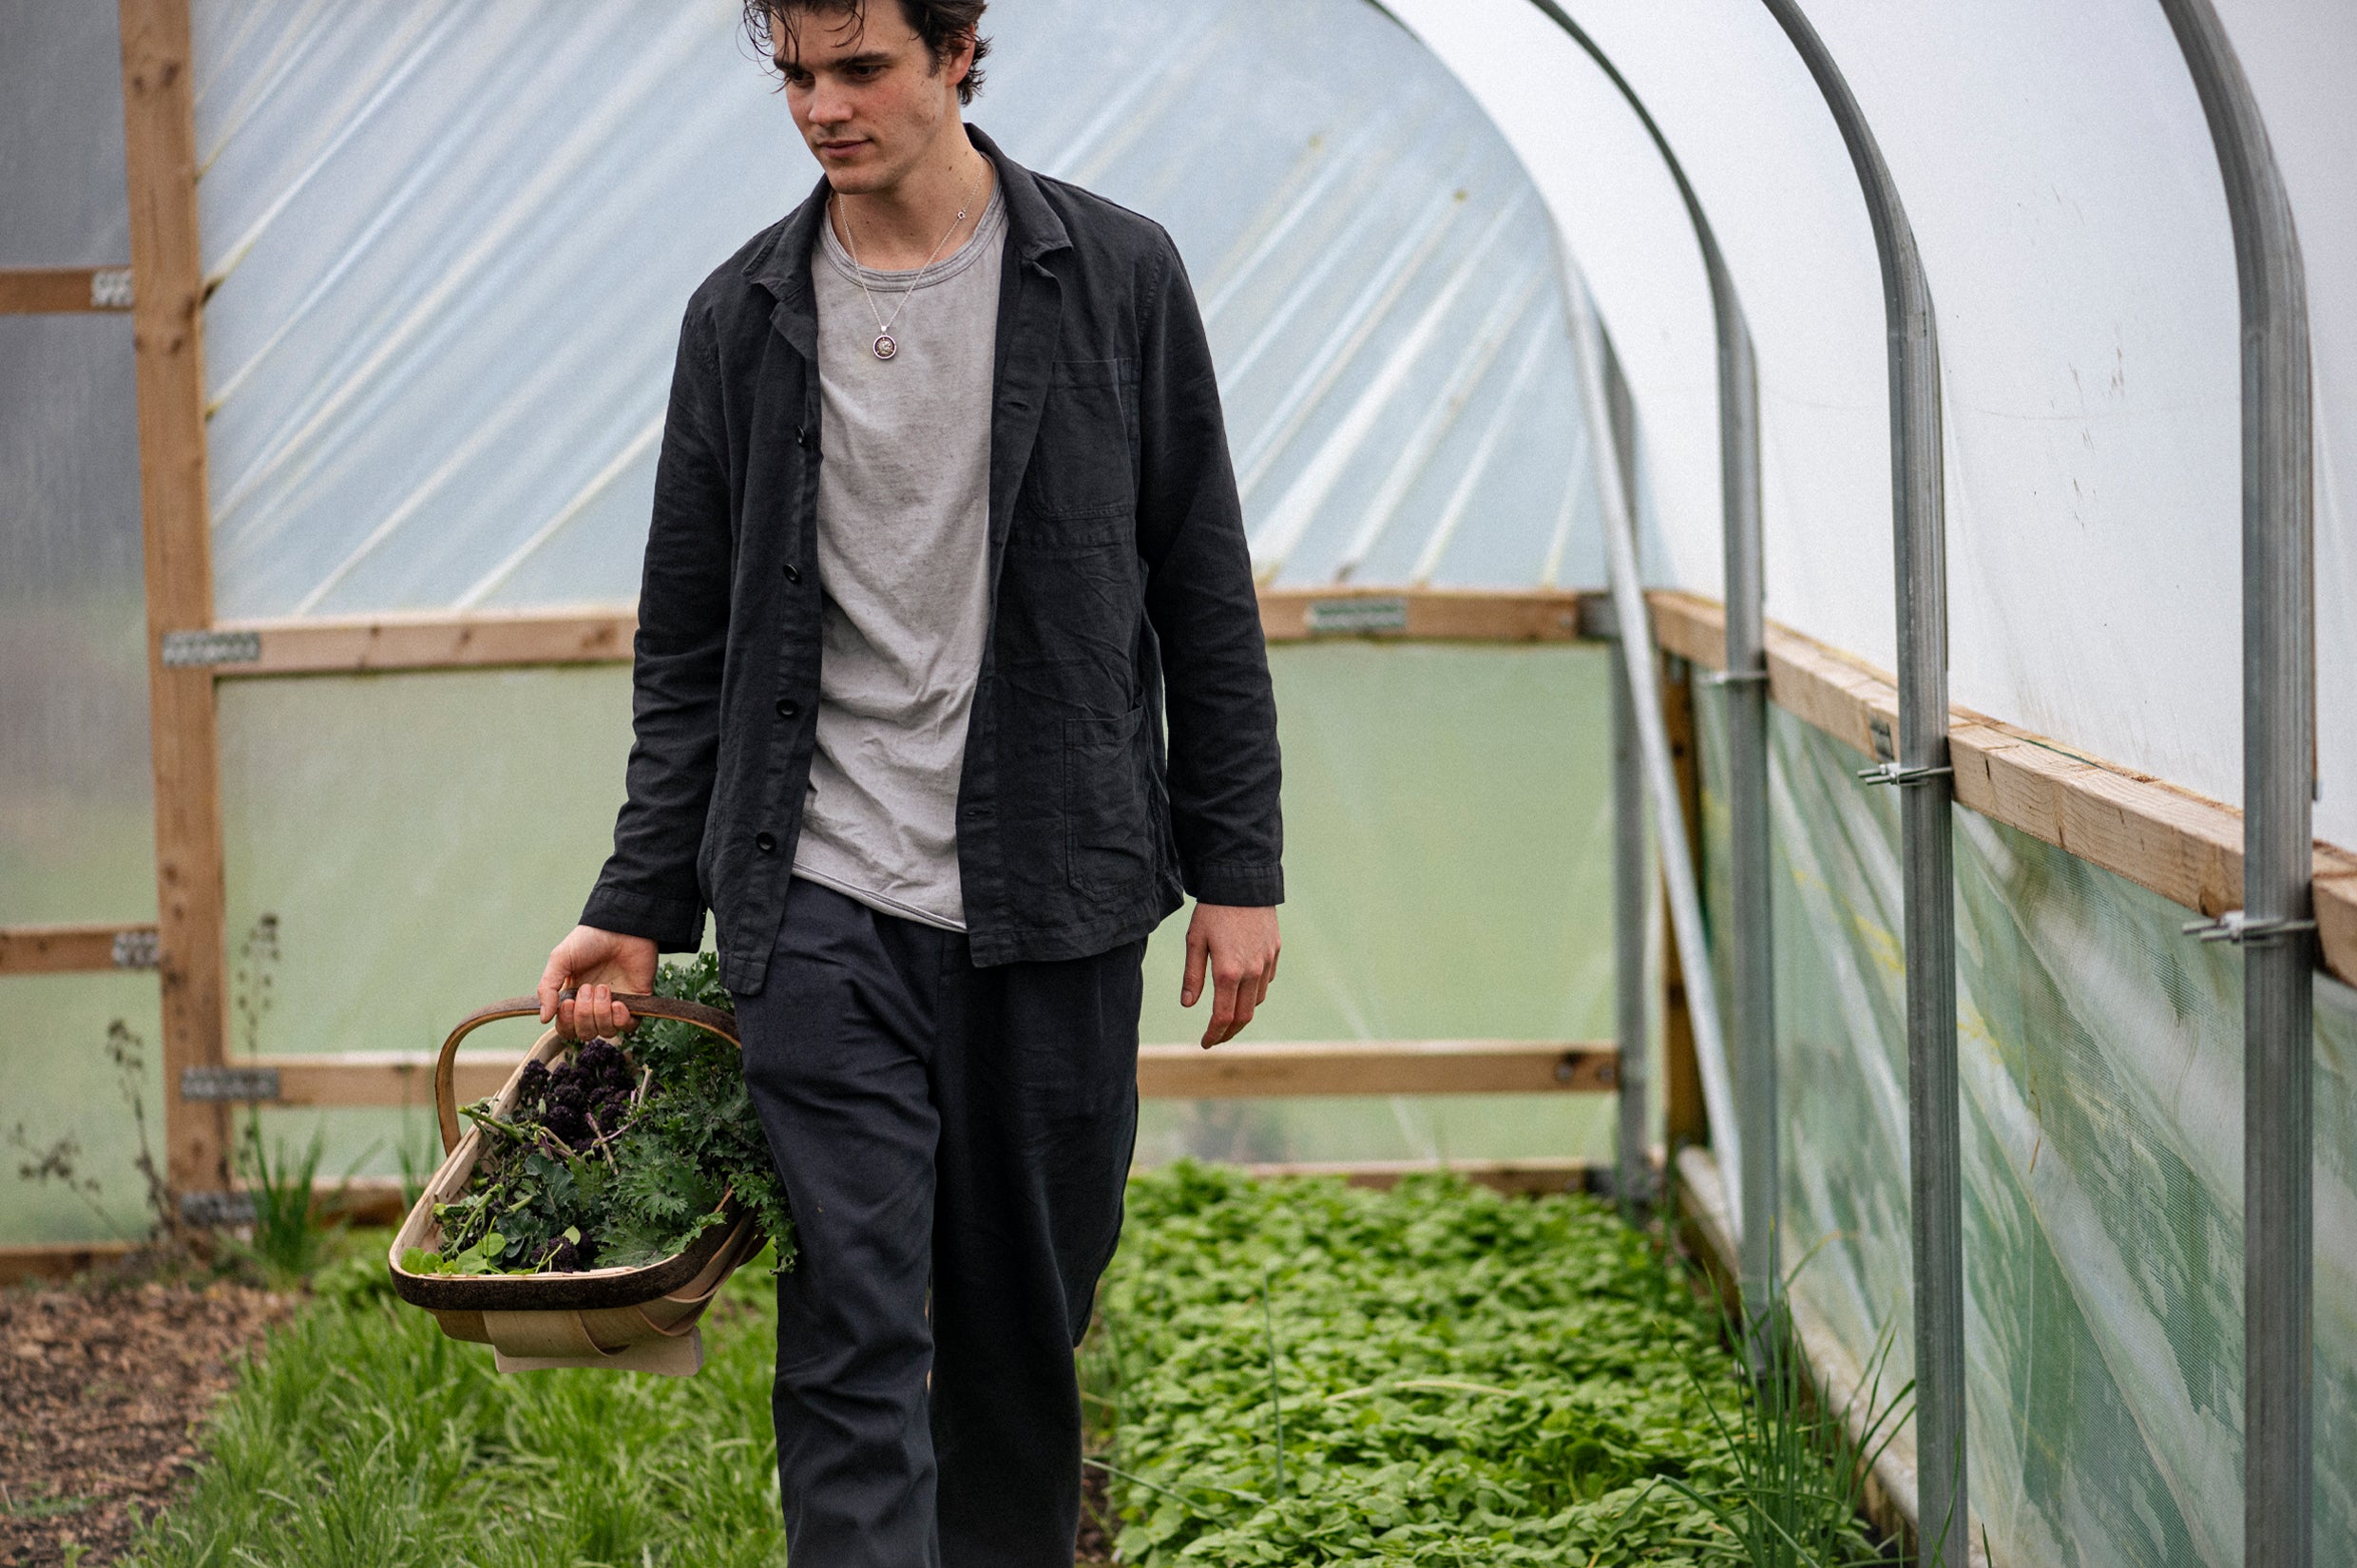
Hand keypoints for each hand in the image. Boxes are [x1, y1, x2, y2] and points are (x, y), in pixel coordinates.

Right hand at [537, 926, 657, 1039]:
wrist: (621, 927)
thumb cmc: (590, 940)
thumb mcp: (560, 960)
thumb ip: (547, 989)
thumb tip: (544, 1018)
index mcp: (574, 998)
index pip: (566, 1028)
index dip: (566, 1023)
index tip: (568, 1003)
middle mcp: (594, 1006)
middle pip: (585, 1033)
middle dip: (584, 1015)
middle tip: (589, 987)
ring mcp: (615, 1005)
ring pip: (606, 1032)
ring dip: (601, 1014)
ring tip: (604, 988)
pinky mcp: (637, 1003)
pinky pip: (628, 1027)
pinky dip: (621, 1019)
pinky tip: (618, 1003)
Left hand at [1179, 902, 1279, 1048]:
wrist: (1243, 882)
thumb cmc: (1212, 911)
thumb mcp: (1194, 941)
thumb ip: (1192, 975)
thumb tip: (1188, 1005)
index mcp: (1228, 972)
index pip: (1223, 1017)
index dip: (1214, 1035)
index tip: (1205, 1042)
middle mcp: (1251, 971)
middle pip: (1244, 1016)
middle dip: (1229, 1032)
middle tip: (1216, 1038)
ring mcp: (1266, 962)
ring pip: (1257, 1000)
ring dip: (1242, 1012)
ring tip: (1227, 1013)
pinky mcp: (1275, 952)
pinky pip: (1266, 981)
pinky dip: (1254, 992)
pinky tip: (1242, 988)